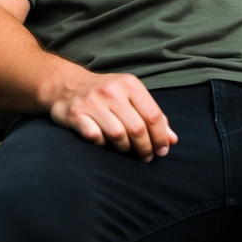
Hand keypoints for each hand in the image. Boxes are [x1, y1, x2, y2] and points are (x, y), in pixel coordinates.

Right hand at [48, 71, 177, 161]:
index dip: (161, 136)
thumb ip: (152, 115)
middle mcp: (112, 91)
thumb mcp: (132, 95)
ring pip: (118, 135)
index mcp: (130, 84)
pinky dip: (103, 144)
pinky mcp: (76, 115)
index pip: (153, 114)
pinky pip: (95, 137)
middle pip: (137, 127)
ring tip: (128, 150)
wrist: (68, 85)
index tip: (163, 150)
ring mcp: (92, 103)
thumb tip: (172, 139)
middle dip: (145, 147)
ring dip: (125, 148)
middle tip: (147, 157)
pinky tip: (105, 144)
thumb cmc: (107, 93)